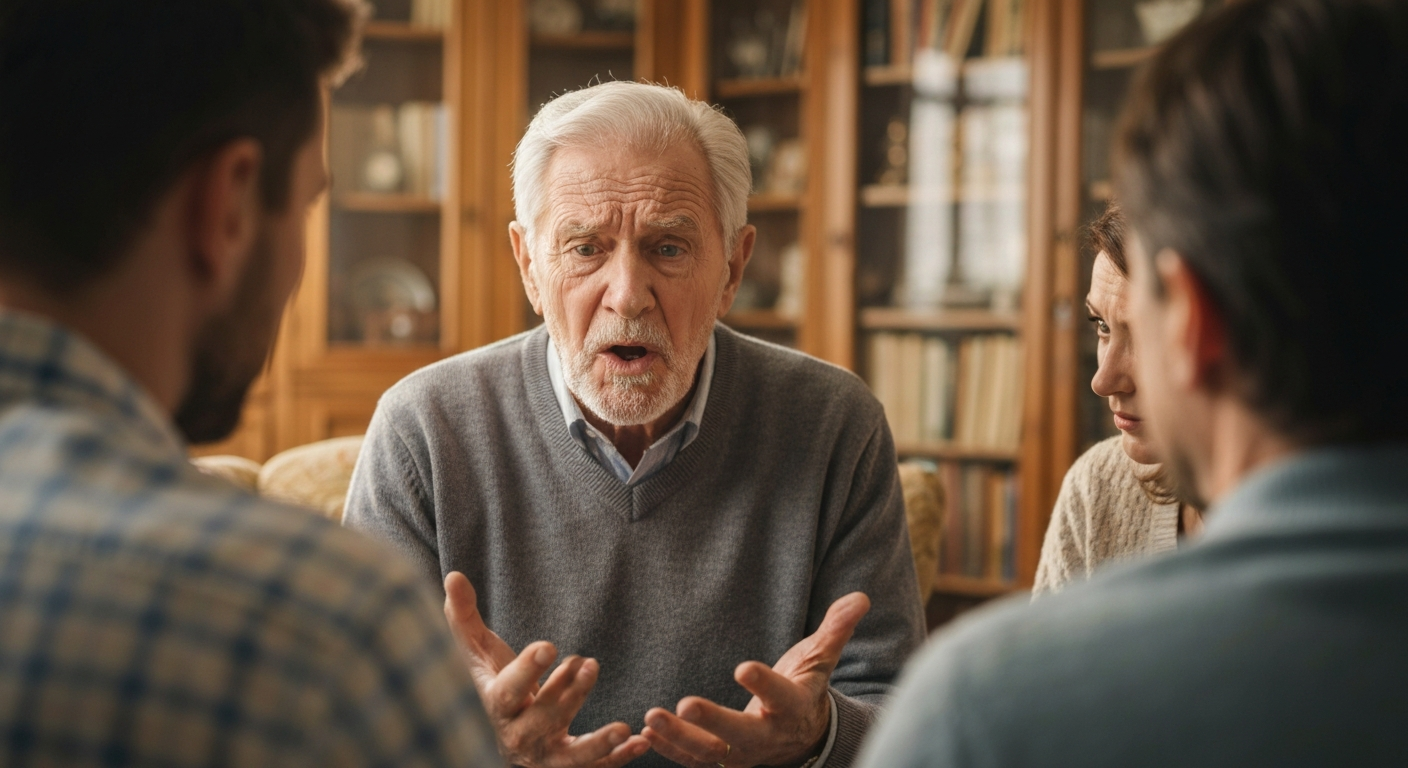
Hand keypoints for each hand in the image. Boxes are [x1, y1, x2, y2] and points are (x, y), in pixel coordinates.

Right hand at [444, 572, 649, 766]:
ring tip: (623, 728)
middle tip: (589, 663)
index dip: (526, 671)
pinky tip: (641, 743)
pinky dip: (617, 759)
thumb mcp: (475, 650)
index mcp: (494, 705)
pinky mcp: (565, 764)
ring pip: (569, 755)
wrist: (498, 728)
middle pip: (542, 720)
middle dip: (567, 695)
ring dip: (597, 743)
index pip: (506, 692)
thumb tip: (453, 575)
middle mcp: (516, 736)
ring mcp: (542, 755)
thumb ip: (464, 616)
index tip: (549, 646)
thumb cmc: (490, 679)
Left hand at [641, 593, 870, 767]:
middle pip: (741, 735)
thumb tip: (861, 598)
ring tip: (651, 717)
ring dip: (678, 738)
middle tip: (684, 704)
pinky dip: (670, 749)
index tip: (743, 667)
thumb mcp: (820, 659)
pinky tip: (646, 731)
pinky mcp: (721, 761)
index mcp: (794, 706)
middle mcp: (768, 736)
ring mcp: (743, 754)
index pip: (781, 696)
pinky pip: (694, 761)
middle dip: (712, 722)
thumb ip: (835, 630)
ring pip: (709, 754)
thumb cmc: (804, 687)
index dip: (764, 684)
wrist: (801, 736)